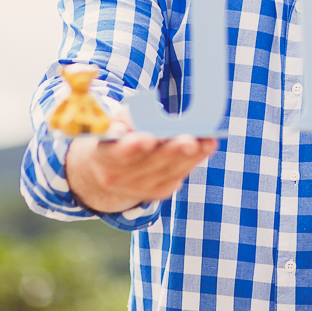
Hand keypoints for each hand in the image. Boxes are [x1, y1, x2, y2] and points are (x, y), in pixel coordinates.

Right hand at [65, 118, 217, 212]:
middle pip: (150, 164)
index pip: (118, 153)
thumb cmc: (117, 138)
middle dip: (172, 151)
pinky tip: (207, 147)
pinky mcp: (159, 192)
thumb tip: (140, 119)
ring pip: (169, 171)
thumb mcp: (115, 122)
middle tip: (190, 140)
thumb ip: (126, 118)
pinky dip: (194, 161)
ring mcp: (140, 189)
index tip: (149, 139)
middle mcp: (120, 178)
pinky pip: (179, 175)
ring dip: (191, 156)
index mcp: (104, 157)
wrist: (110, 171)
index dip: (134, 147)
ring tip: (207, 141)